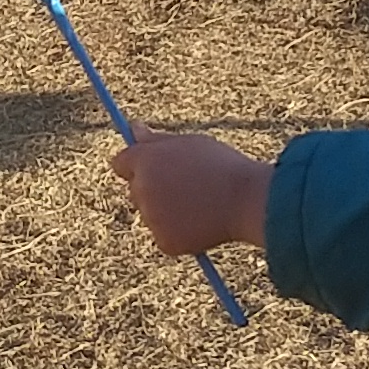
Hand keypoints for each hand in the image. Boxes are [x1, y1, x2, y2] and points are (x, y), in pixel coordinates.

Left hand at [110, 131, 270, 256]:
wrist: (248, 200)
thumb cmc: (223, 166)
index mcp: (145, 160)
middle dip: (154, 189)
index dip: (138, 165)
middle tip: (189, 186)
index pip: (121, 163)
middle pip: (136, 190)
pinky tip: (202, 223)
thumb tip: (134, 128)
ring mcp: (151, 218)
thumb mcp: (190, 143)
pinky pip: (165, 236)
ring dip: (167, 211)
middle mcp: (142, 189)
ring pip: (152, 214)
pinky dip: (179, 233)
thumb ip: (157, 139)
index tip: (155, 168)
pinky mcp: (164, 241)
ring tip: (201, 203)